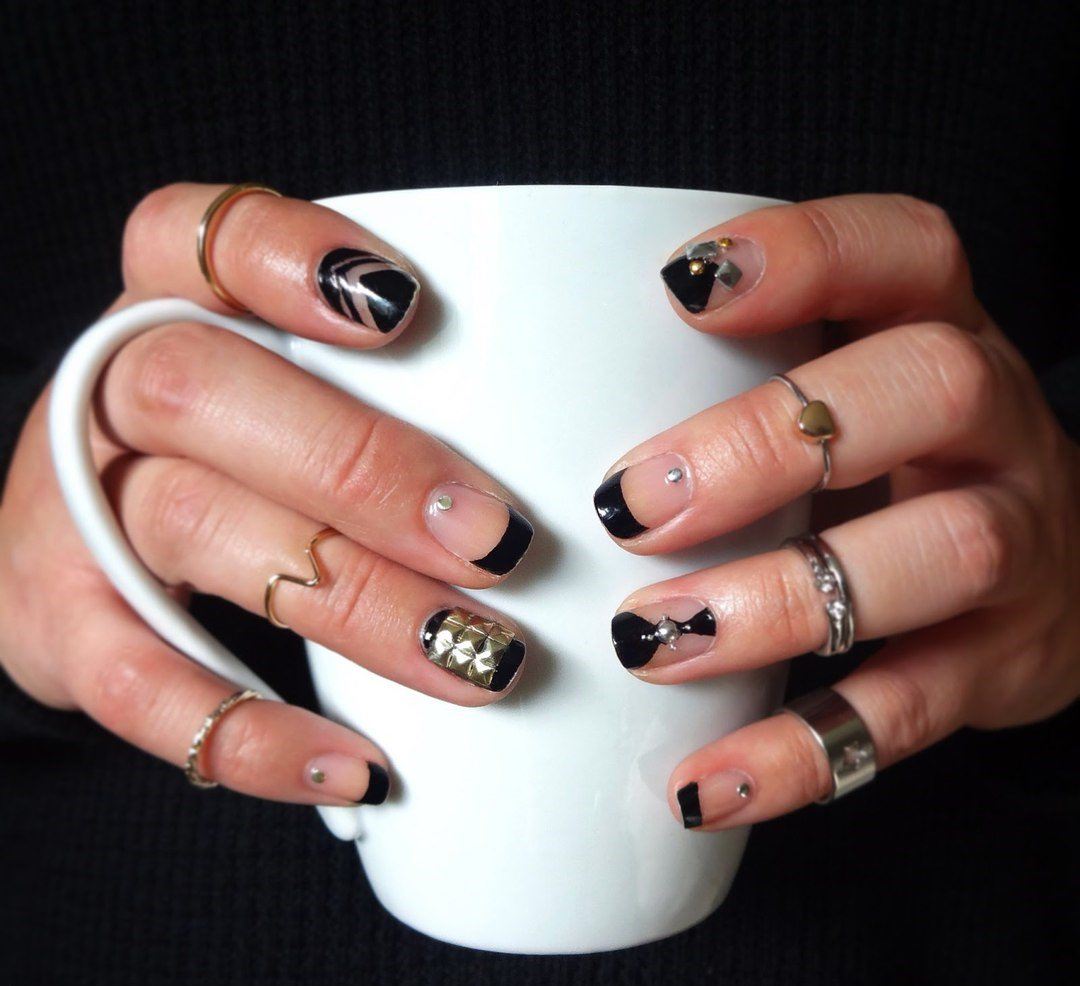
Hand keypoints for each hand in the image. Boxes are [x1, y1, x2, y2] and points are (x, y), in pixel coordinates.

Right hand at [0, 183, 533, 805]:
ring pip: (192, 530)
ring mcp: (69, 511)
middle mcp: (109, 393)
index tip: (410, 309)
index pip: (202, 238)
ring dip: (351, 601)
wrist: (86, 551)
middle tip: (496, 540)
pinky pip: (139, 687)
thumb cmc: (242, 455)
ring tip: (477, 658)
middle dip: (363, 466)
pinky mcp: (59, 629)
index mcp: (172, 305)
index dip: (290, 258)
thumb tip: (579, 459)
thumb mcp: (297, 389)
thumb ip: (399, 390)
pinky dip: (253, 733)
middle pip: (204, 391)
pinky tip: (356, 765)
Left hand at [595, 194, 1079, 828]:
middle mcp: (994, 424)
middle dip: (768, 444)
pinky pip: (915, 710)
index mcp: (938, 328)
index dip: (803, 255)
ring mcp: (1017, 540)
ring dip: (778, 601)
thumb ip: (730, 380)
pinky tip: (705, 782)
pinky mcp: (1004, 662)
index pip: (902, 250)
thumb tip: (531, 405)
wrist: (1051, 570)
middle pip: (927, 389)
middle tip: (633, 505)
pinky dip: (802, 751)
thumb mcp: (837, 392)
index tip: (679, 287)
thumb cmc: (887, 462)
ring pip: (940, 552)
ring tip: (652, 640)